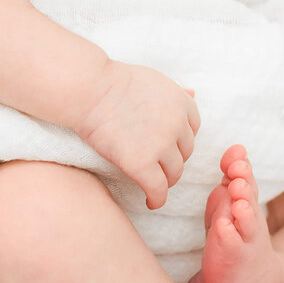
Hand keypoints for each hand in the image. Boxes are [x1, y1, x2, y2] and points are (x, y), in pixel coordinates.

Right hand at [78, 60, 200, 209]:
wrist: (90, 90)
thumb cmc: (113, 82)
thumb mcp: (153, 80)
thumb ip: (174, 91)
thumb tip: (193, 92)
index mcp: (180, 101)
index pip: (193, 129)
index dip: (180, 139)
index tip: (168, 145)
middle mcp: (177, 123)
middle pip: (185, 151)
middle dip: (172, 158)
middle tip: (156, 164)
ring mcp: (161, 144)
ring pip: (174, 173)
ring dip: (165, 180)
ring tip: (153, 183)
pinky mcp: (142, 163)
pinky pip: (158, 189)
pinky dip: (156, 198)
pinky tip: (151, 202)